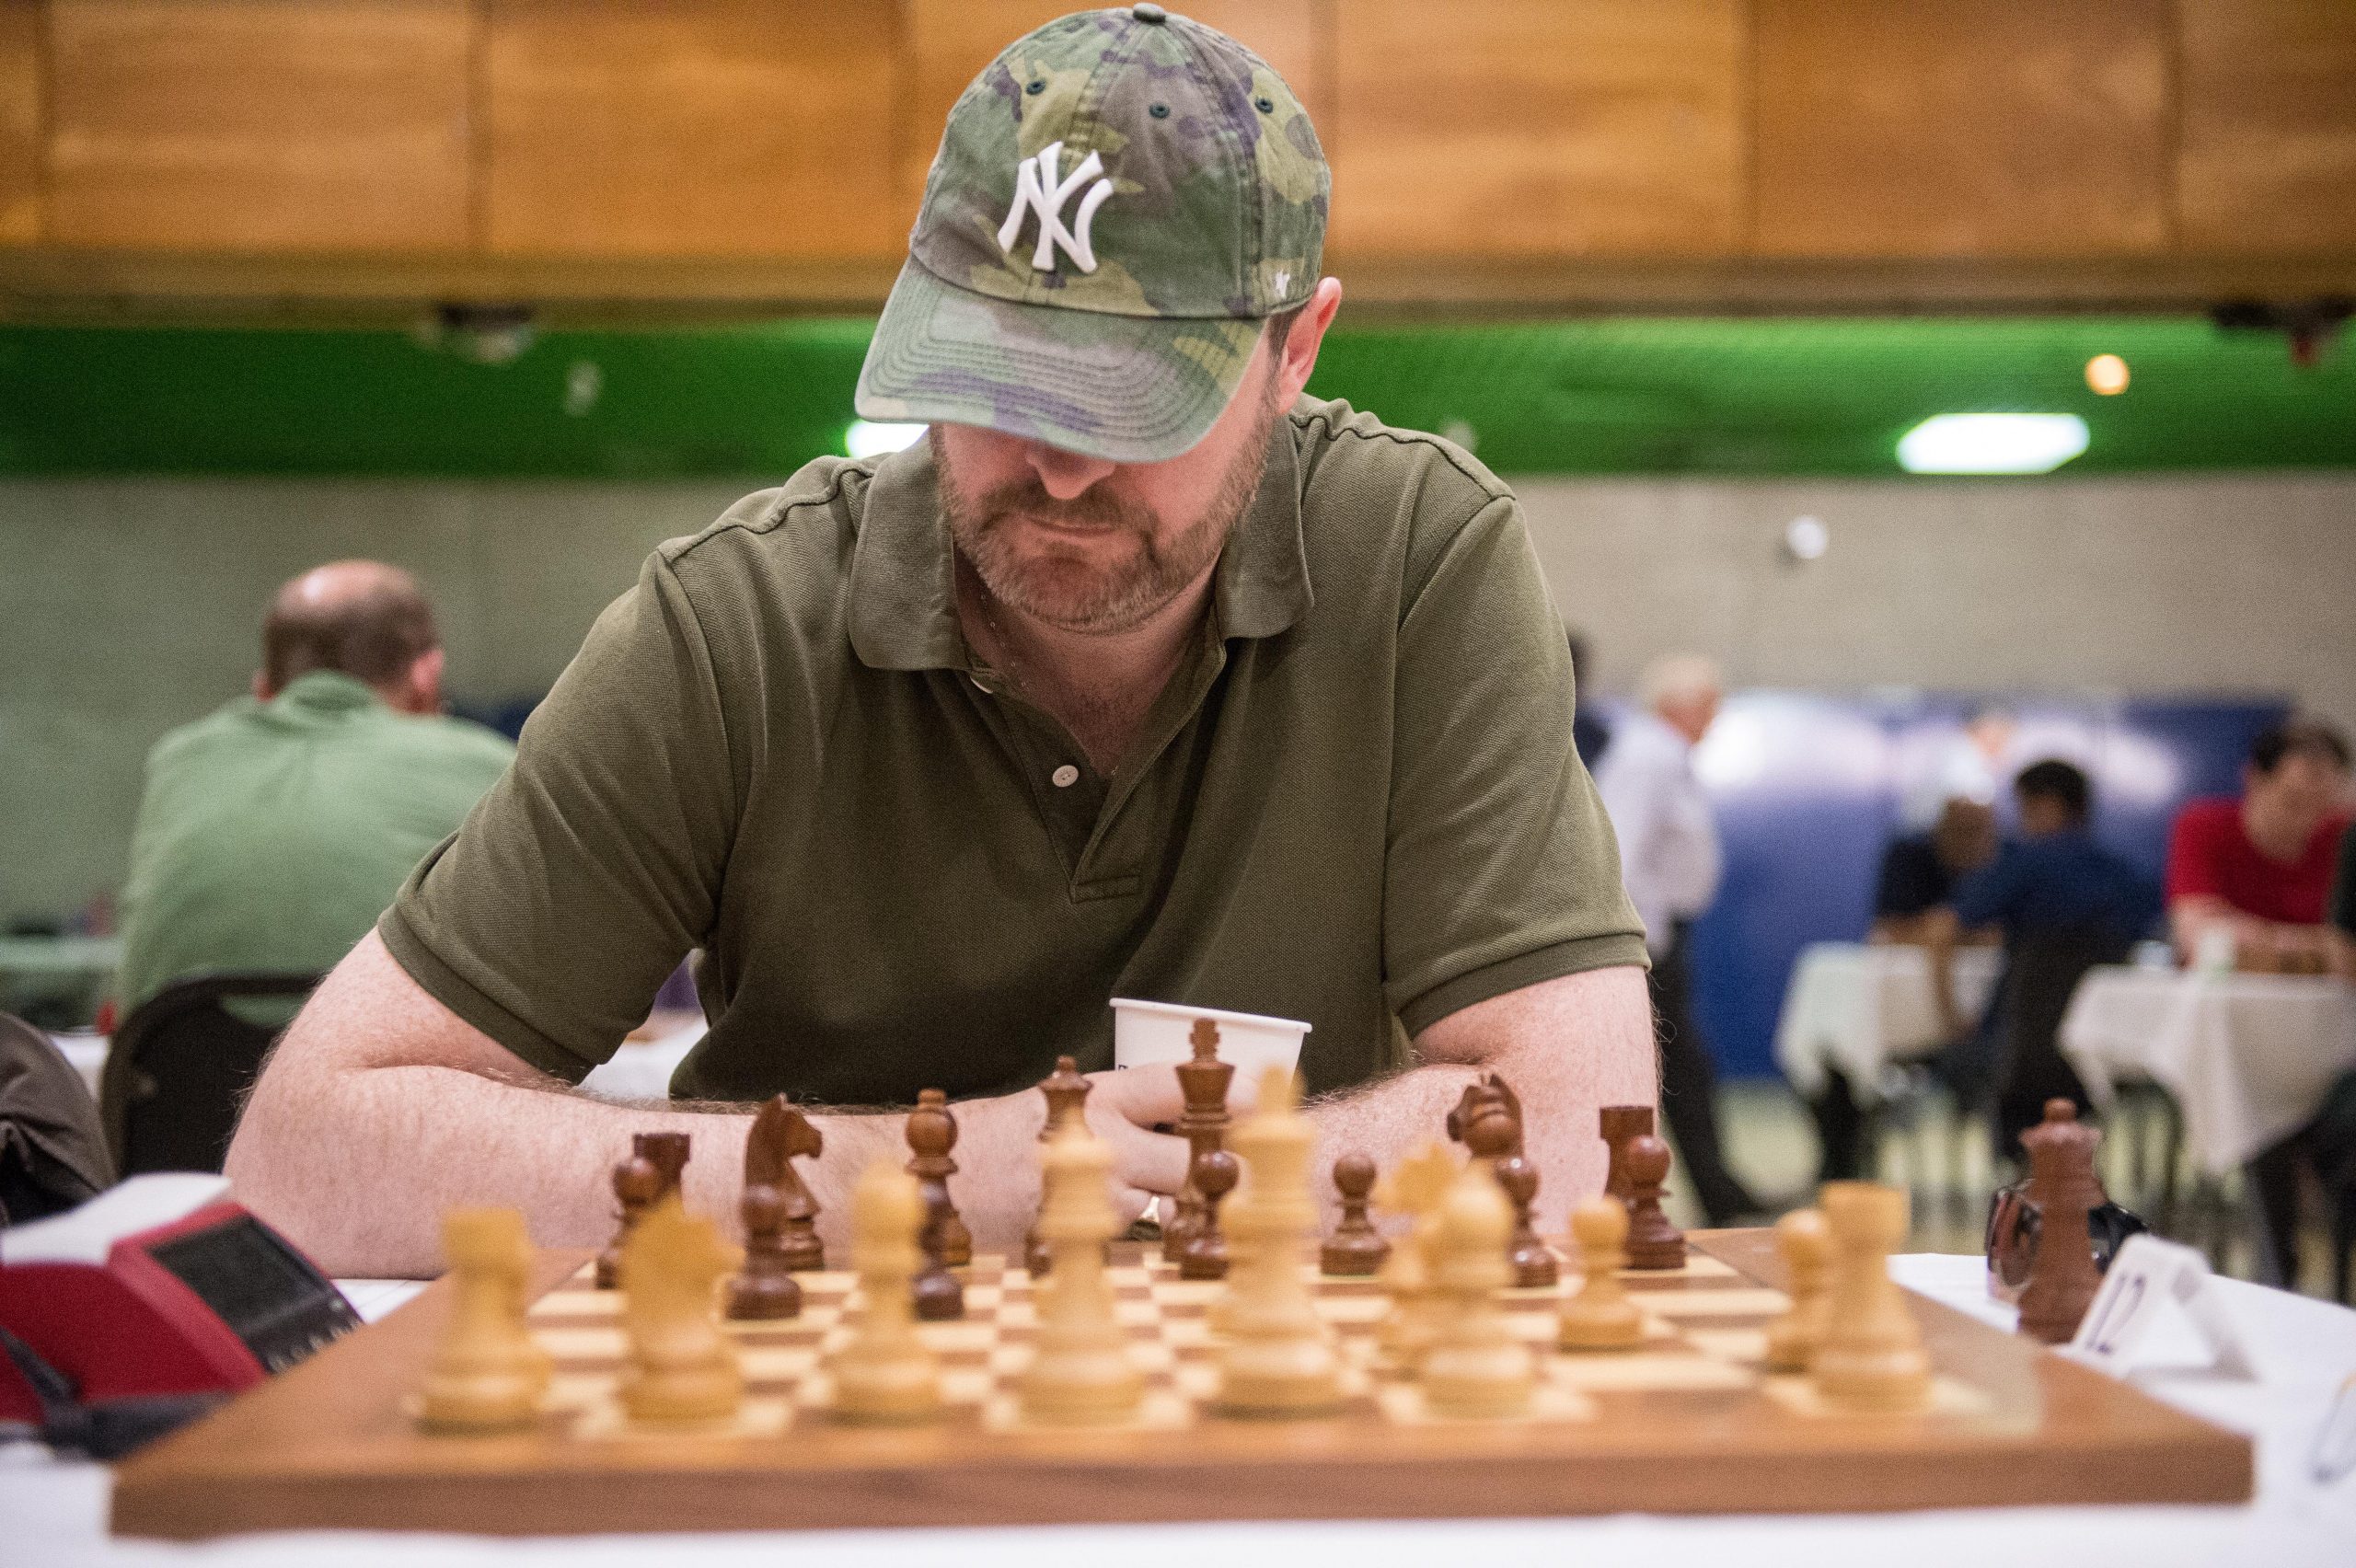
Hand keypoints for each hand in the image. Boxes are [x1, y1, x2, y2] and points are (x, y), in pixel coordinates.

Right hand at [932, 1065, 1256, 1249]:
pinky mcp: (1076, 1229)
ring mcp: (1089, 1185)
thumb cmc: (1013, 1141)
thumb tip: (1205, 1122)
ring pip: (1163, 1200)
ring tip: (1160, 1195)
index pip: (1182, 1084)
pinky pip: (1130, 1232)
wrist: (943, 1178)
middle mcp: (1100, 1133)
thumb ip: (1130, 1113)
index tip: (1266, 1101)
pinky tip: (1105, 1216)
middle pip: (1189, 1154)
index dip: (1231, 1093)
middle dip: (1218, 1168)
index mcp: (1101, 1094)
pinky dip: (1131, 1227)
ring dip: (1171, 1203)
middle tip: (1244, 1174)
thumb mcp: (1070, 1107)